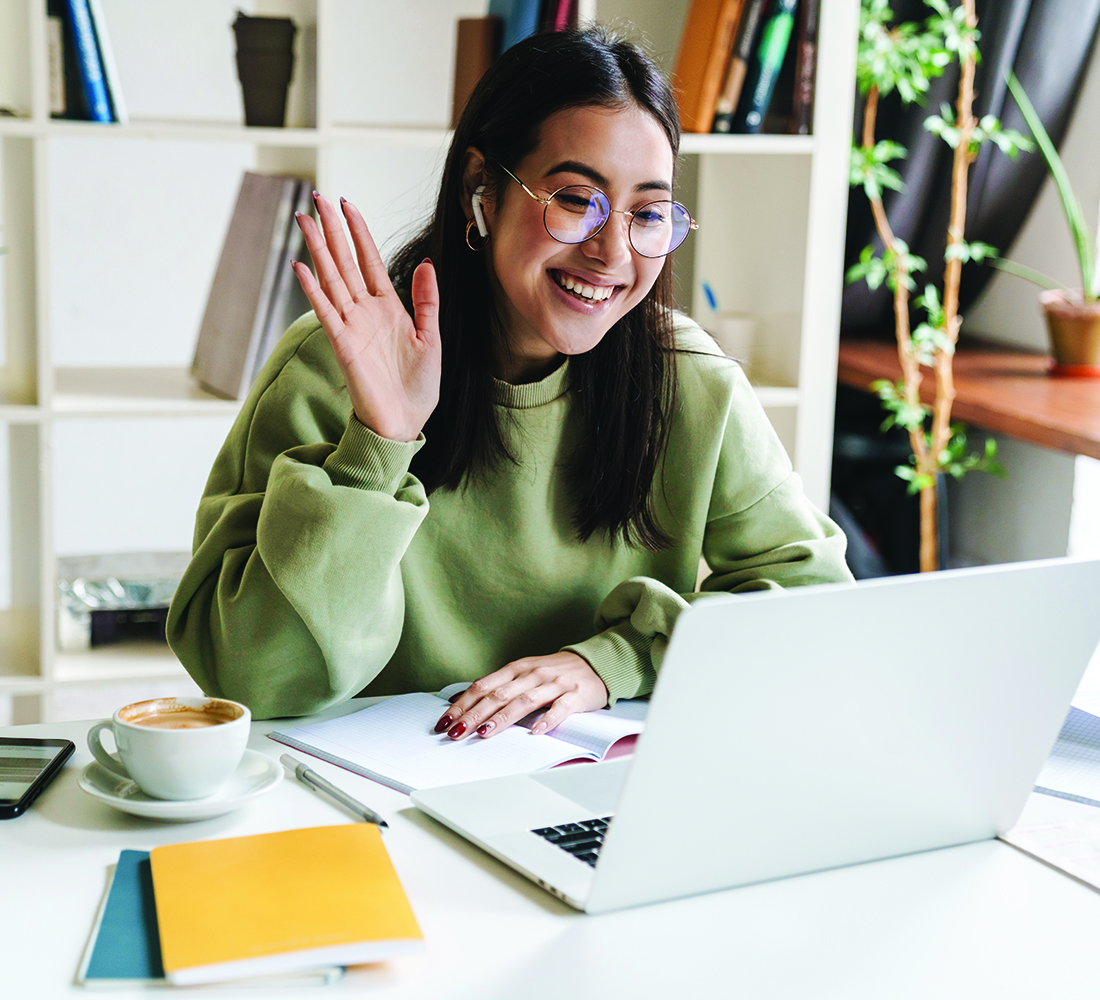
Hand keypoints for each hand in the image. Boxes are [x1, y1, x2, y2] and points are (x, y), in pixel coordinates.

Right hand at [292, 194, 440, 442]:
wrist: (405, 422)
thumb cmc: (418, 386)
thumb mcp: (430, 337)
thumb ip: (427, 300)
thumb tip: (427, 264)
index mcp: (388, 307)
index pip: (369, 260)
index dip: (359, 232)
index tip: (348, 203)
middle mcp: (366, 312)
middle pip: (344, 262)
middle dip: (332, 230)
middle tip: (318, 197)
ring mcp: (351, 326)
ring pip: (331, 279)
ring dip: (317, 249)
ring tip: (304, 220)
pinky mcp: (343, 346)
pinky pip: (325, 312)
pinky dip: (313, 290)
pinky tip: (301, 266)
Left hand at [434, 652, 608, 739]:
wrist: (595, 663)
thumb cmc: (554, 673)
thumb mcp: (524, 673)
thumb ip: (499, 686)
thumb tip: (464, 702)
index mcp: (516, 669)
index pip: (483, 686)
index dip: (462, 704)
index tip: (445, 722)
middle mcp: (532, 674)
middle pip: (498, 695)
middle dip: (474, 715)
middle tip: (455, 733)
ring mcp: (554, 684)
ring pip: (524, 701)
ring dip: (502, 718)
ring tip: (484, 732)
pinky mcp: (575, 695)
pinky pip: (560, 709)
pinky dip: (548, 720)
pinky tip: (536, 732)